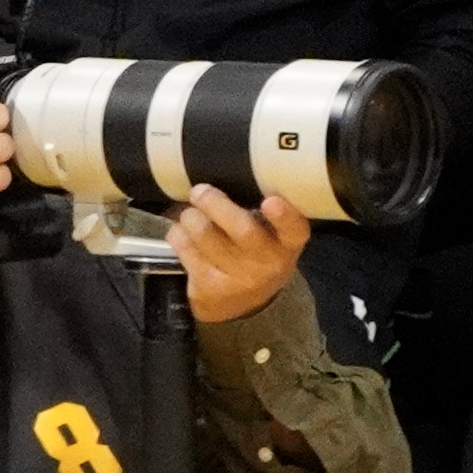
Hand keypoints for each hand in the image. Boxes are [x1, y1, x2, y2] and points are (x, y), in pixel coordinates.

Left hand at [167, 184, 309, 323]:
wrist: (240, 303)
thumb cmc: (257, 253)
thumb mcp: (273, 236)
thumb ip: (262, 211)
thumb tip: (231, 169)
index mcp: (288, 244)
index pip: (294, 230)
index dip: (284, 216)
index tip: (271, 200)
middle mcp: (267, 262)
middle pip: (243, 230)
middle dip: (216, 205)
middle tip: (200, 190)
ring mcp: (237, 277)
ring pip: (206, 236)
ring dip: (191, 217)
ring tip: (190, 212)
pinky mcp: (209, 285)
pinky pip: (185, 249)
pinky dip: (178, 233)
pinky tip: (182, 231)